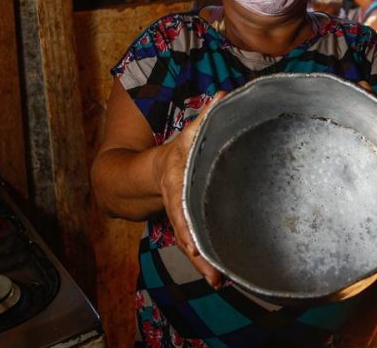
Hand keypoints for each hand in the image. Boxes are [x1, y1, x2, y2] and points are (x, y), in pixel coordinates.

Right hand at [152, 92, 226, 287]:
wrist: (154, 171)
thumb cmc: (177, 152)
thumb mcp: (187, 135)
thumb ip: (205, 118)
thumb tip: (223, 95)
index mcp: (175, 185)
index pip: (180, 207)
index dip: (187, 227)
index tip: (194, 246)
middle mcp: (176, 205)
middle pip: (186, 233)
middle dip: (197, 254)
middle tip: (212, 275)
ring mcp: (182, 218)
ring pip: (192, 244)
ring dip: (203, 264)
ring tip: (218, 281)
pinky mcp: (192, 225)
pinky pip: (199, 244)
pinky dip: (207, 260)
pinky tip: (221, 276)